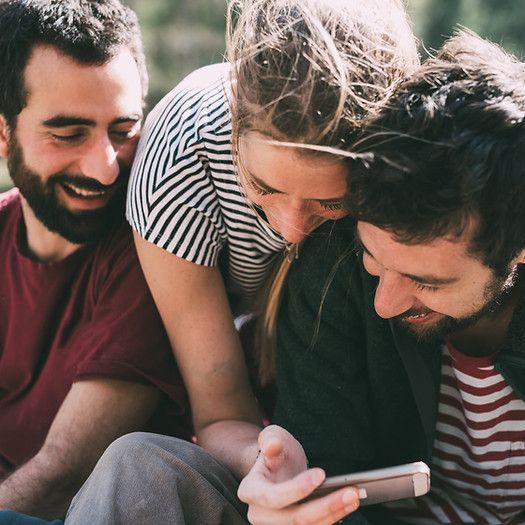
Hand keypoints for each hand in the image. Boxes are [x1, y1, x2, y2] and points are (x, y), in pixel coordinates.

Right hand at [238, 425, 359, 524]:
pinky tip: (348, 504)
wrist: (278, 470)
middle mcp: (259, 515)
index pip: (273, 497)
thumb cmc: (276, 452)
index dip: (298, 489)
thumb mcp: (273, 437)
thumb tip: (271, 446)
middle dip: (326, 506)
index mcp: (250, 490)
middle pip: (295, 519)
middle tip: (351, 491)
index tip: (321, 474)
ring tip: (355, 496)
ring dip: (334, 513)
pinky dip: (333, 517)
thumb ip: (271, 438)